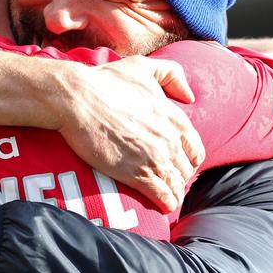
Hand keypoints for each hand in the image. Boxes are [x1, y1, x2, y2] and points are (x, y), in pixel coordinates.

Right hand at [54, 56, 203, 212]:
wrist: (77, 98)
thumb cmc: (105, 81)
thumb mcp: (142, 67)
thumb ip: (171, 74)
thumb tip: (189, 95)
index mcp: (174, 118)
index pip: (195, 149)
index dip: (187, 158)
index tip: (177, 163)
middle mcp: (170, 140)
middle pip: (186, 170)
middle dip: (179, 176)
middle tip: (168, 180)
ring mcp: (156, 159)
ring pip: (176, 185)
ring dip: (172, 192)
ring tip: (165, 195)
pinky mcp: (137, 175)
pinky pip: (163, 197)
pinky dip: (165, 203)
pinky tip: (162, 205)